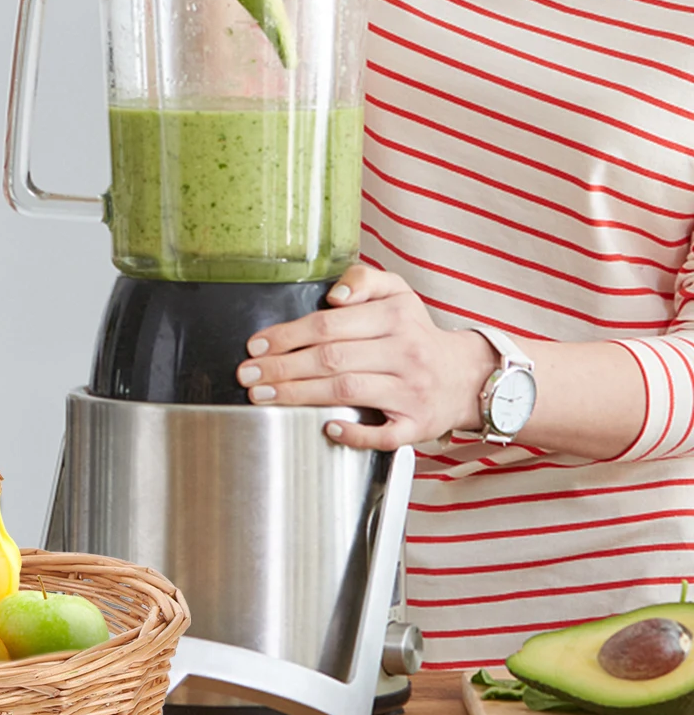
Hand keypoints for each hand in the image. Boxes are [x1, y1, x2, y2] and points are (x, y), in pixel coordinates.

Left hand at [235, 265, 498, 449]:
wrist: (465, 375)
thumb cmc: (415, 333)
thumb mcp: (398, 293)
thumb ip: (364, 280)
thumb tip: (333, 295)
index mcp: (395, 317)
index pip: (330, 325)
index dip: (288, 335)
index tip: (256, 345)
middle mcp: (405, 352)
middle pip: (332, 359)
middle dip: (283, 367)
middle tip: (248, 375)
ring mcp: (412, 391)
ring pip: (348, 391)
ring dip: (299, 395)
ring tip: (263, 396)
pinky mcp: (417, 425)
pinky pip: (384, 434)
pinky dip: (355, 433)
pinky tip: (327, 427)